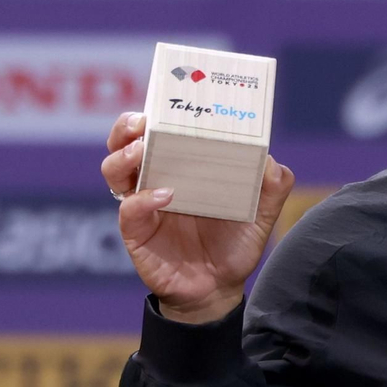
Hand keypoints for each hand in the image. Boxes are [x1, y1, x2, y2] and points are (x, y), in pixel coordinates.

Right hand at [101, 111, 295, 323]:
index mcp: (181, 165)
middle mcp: (154, 178)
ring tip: (141, 151)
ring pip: (113, 170)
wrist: (220, 287)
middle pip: (123, 142)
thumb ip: (273, 187)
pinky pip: (128, 210)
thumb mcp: (262, 212)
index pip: (158, 130)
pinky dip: (143, 199)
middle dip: (125, 126)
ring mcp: (141, 204)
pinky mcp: (136, 232)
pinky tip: (164, 195)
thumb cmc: (234, 242)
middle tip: (141, 121)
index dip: (154, 112)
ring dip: (124, 155)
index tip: (165, 99)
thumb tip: (272, 160)